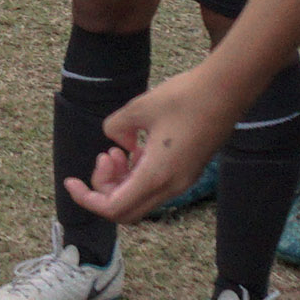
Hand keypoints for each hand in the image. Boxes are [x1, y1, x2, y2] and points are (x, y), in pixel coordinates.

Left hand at [63, 67, 227, 225]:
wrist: (228, 89)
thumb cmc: (185, 96)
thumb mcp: (138, 108)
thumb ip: (115, 127)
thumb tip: (116, 141)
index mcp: (156, 176)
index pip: (112, 209)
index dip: (86, 199)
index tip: (71, 181)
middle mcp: (171, 186)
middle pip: (125, 211)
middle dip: (104, 188)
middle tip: (105, 155)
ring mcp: (182, 182)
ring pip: (140, 199)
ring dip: (122, 180)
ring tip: (119, 148)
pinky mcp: (188, 172)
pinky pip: (155, 186)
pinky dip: (138, 174)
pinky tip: (136, 147)